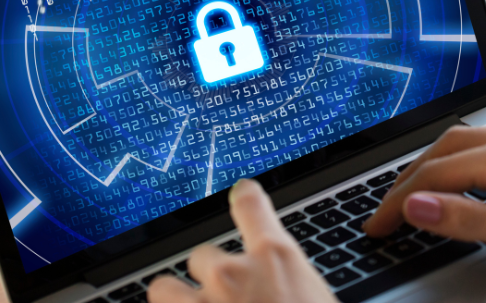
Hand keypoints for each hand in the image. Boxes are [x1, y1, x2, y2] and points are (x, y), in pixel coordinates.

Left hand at [148, 179, 335, 302]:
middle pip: (204, 256)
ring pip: (165, 287)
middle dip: (213, 278)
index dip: (245, 197)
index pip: (252, 206)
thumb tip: (285, 290)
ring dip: (176, 301)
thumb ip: (293, 289)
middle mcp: (231, 273)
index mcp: (276, 259)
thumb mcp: (320, 301)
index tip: (241, 193)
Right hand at [363, 125, 485, 243]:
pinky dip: (468, 154)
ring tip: (420, 187)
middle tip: (388, 205)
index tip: (377, 225)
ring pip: (472, 136)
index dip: (399, 200)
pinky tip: (475, 172)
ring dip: (439, 159)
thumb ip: (468, 219)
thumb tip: (418, 207)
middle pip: (446, 145)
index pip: (434, 174)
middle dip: (411, 172)